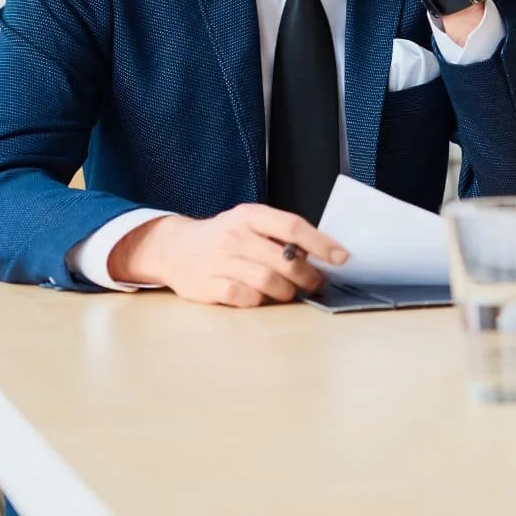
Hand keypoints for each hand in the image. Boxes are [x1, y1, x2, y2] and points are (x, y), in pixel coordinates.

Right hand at [108, 204, 349, 307]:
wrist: (173, 248)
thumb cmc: (223, 237)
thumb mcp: (249, 223)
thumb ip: (279, 234)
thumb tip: (321, 253)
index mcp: (250, 215)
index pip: (292, 226)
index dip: (321, 243)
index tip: (341, 257)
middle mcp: (235, 236)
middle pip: (284, 259)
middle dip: (308, 275)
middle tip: (317, 283)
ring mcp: (220, 261)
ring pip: (267, 281)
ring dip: (287, 291)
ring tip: (291, 292)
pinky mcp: (207, 285)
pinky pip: (244, 297)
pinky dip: (259, 300)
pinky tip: (262, 297)